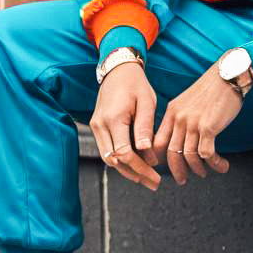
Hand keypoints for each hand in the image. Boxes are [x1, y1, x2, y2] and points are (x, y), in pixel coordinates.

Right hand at [89, 61, 161, 191]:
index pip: (124, 153)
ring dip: (126, 170)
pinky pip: (107, 149)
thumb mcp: (146, 102)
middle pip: (114, 160)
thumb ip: (145, 127)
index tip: (156, 176)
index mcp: (114, 118)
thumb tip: (147, 153)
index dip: (140, 168)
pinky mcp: (96, 126)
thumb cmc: (136, 84)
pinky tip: (136, 164)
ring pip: (108, 158)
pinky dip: (120, 159)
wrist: (117, 70)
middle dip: (134, 174)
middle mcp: (100, 125)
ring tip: (146, 177)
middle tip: (153, 183)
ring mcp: (96, 126)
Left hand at [151, 61, 242, 184]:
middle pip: (171, 152)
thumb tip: (182, 137)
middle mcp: (179, 118)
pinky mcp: (208, 127)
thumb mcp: (188, 101)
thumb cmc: (212, 88)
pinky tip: (222, 165)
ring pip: (189, 156)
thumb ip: (182, 117)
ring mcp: (193, 123)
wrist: (228, 75)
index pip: (157, 141)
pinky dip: (214, 164)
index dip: (161, 158)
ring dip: (198, 169)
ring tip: (205, 173)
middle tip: (183, 180)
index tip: (169, 166)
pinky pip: (207, 154)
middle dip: (177, 170)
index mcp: (172, 112)